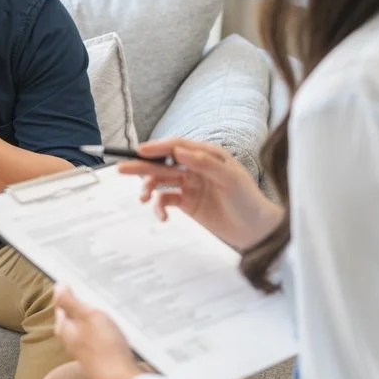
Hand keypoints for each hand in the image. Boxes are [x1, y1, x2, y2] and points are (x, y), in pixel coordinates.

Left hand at [53, 284, 141, 378]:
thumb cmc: (105, 346)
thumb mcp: (88, 316)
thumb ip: (71, 302)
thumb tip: (57, 286)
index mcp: (66, 331)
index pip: (60, 310)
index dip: (66, 297)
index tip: (74, 284)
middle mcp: (72, 343)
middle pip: (71, 321)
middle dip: (78, 308)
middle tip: (89, 292)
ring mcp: (86, 353)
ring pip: (84, 331)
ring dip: (90, 318)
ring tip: (103, 306)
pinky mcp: (99, 359)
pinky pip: (96, 340)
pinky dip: (101, 330)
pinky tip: (112, 327)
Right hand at [118, 138, 283, 250]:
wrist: (257, 231)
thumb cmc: (249, 200)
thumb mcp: (230, 178)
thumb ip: (204, 163)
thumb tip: (179, 150)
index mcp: (207, 155)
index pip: (177, 147)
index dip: (158, 148)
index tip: (140, 151)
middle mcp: (196, 168)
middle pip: (163, 163)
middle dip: (142, 166)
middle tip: (122, 169)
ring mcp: (191, 186)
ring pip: (161, 182)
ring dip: (150, 189)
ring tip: (144, 199)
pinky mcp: (188, 204)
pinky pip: (167, 201)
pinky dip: (160, 208)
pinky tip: (162, 217)